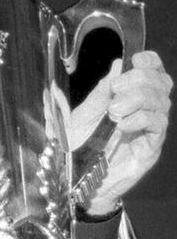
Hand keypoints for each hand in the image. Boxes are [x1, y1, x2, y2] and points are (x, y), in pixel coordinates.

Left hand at [69, 51, 172, 214]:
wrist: (76, 179)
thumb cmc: (78, 145)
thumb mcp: (83, 114)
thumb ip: (100, 92)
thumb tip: (117, 65)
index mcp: (128, 97)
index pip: (153, 72)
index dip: (150, 62)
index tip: (134, 60)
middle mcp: (143, 110)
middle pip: (161, 84)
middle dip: (140, 79)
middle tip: (116, 87)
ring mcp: (149, 129)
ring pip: (161, 103)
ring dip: (137, 99)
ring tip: (114, 110)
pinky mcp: (150, 147)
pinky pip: (157, 126)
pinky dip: (141, 119)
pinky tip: (122, 125)